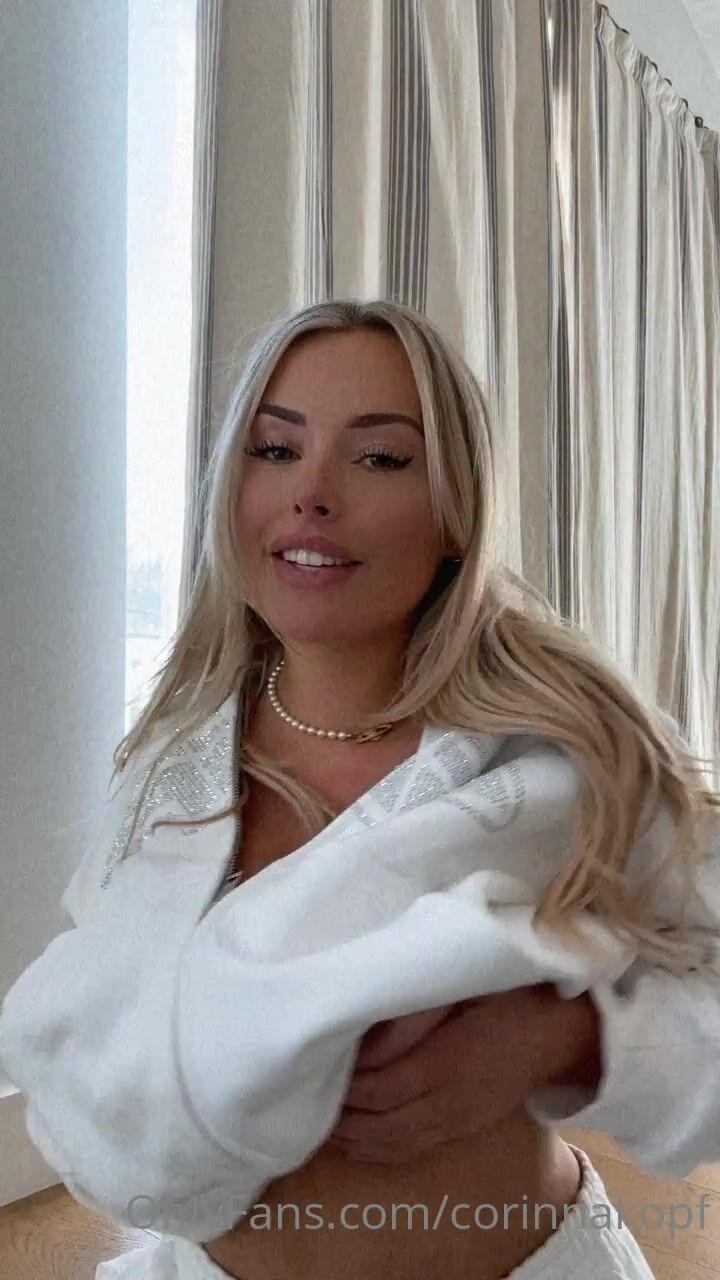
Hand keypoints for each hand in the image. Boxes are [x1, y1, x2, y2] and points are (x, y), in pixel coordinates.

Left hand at [326, 985, 582, 1164]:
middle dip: (338, 1116)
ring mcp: (457, 1120)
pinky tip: (350, 1141)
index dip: (343, 1084)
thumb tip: (365, 1029)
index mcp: (447, 1061)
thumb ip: (414, 1010)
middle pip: (379, 1123)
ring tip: (315, 1123)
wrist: (557, 1032)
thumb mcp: (460, 987)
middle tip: (301, 1097)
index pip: (379, 1087)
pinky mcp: (461, 1128)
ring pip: (392, 1144)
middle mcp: (450, 1101)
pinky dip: (375, 1150)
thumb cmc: (507, 995)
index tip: (313, 1065)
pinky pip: (411, 1149)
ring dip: (350, 1138)